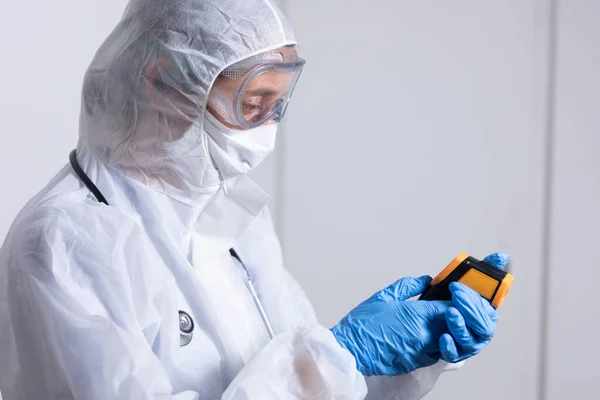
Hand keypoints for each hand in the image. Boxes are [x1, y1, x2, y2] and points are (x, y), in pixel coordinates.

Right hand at [331, 276, 450, 375]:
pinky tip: (429, 337)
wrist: (350, 350)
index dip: (457, 302)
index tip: (456, 297)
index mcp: (417, 315)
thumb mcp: (384, 296)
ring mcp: (421, 352)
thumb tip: (425, 281)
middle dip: (456, 317)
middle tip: (453, 310)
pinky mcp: (416, 364)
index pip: (450, 308)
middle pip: (455, 326)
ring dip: (449, 333)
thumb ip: (408, 286)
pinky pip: (436, 355)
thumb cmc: (362, 325)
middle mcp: (424, 335)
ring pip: (448, 343)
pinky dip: (437, 346)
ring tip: (442, 324)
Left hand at [440, 252, 509, 362]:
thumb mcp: (458, 282)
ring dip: (462, 327)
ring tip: (450, 313)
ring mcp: (468, 342)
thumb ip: (481, 270)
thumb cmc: (442, 302)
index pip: (492, 303)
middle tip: (456, 292)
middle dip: (472, 307)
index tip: (462, 285)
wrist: (416, 325)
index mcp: (483, 310)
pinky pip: (455, 354)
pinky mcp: (452, 352)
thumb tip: (502, 256)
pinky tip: (443, 337)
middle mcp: (479, 328)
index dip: (484, 293)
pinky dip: (450, 347)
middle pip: (484, 323)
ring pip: (472, 340)